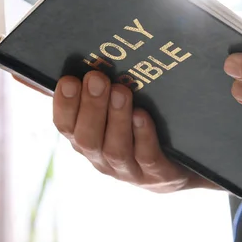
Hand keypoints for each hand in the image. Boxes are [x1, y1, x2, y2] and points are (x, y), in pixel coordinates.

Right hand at [50, 71, 216, 192]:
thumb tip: (56, 65)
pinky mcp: (158, 175)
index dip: (64, 105)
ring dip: (116, 118)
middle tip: (97, 78)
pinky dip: (142, 136)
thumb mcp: (113, 113)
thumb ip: (91, 93)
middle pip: (88, 140)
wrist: (185, 167)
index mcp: (88, 142)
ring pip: (115, 150)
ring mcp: (130, 171)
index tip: (69, 80)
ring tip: (120, 91)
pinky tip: (142, 115)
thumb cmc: (141, 130)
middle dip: (91, 107)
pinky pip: (147, 157)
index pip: (65, 127)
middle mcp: (103, 160)